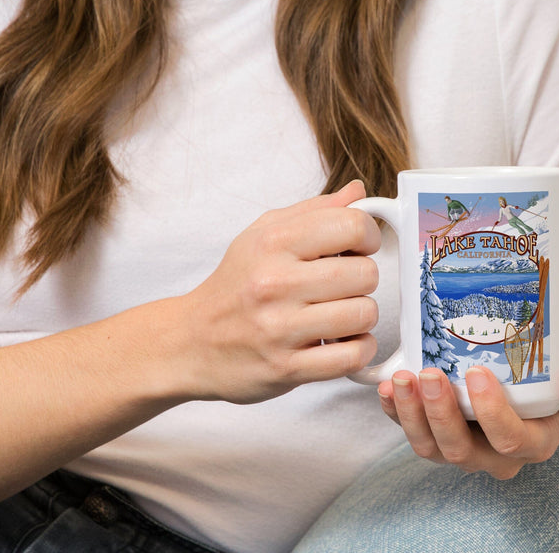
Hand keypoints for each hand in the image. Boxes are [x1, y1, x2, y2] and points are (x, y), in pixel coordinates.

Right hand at [167, 180, 380, 404]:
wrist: (190, 341)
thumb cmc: (235, 284)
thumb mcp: (263, 234)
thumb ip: (314, 211)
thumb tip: (358, 192)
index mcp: (273, 242)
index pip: (352, 225)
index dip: (368, 235)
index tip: (359, 247)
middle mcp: (275, 282)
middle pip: (365, 273)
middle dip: (364, 278)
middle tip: (345, 284)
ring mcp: (280, 328)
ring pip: (363, 314)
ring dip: (361, 315)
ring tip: (341, 313)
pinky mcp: (286, 367)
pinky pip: (352, 356)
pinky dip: (359, 348)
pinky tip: (344, 341)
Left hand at [377, 329, 558, 478]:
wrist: (540, 358)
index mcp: (537, 439)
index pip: (513, 440)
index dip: (492, 413)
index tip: (476, 373)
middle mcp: (498, 452)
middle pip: (463, 451)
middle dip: (441, 415)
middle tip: (429, 374)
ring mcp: (465, 443)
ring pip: (432, 448)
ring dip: (411, 416)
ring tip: (401, 379)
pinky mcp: (438, 428)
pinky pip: (412, 431)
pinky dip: (394, 413)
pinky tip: (387, 388)